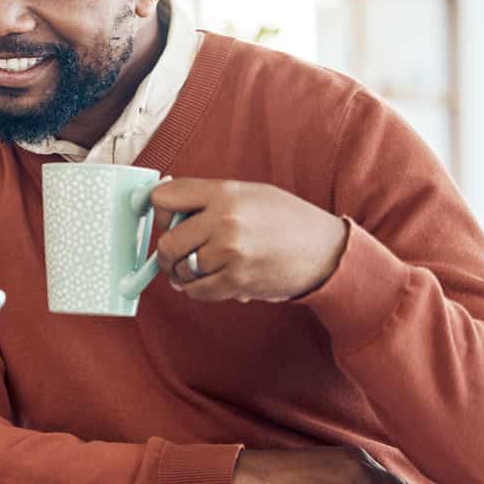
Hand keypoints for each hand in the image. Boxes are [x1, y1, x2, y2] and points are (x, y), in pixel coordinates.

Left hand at [152, 178, 347, 301]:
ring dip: (184, 274)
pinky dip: (198, 290)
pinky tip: (213, 280)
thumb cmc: (286, 220)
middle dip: (166, 253)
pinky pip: (197, 291)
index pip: (163, 197)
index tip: (163, 221)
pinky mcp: (237, 280)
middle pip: (166, 242)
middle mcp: (224, 219)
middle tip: (176, 256)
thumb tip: (162, 204)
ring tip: (204, 268)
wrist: (326, 251)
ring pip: (180, 270)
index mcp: (224, 192)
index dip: (157, 212)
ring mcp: (230, 251)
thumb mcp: (248, 193)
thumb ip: (207, 198)